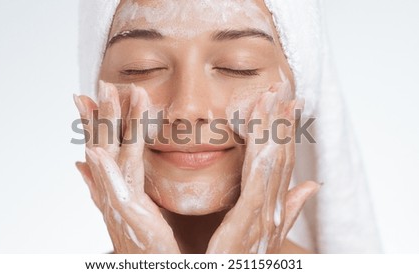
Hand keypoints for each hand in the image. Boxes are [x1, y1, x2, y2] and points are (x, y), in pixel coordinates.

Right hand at [74, 81, 179, 252]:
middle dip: (100, 113)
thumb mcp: (122, 203)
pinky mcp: (125, 214)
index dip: (92, 121)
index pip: (100, 146)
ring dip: (104, 128)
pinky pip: (113, 188)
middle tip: (102, 83)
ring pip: (108, 158)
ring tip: (104, 98)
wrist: (144, 262)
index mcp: (111, 184)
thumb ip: (101, 181)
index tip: (86, 94)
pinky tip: (92, 151)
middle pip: (102, 145)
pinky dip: (100, 171)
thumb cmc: (139, 236)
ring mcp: (114, 200)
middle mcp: (108, 189)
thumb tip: (81, 163)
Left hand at [207, 92, 319, 253]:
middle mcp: (272, 208)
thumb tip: (312, 186)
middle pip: (280, 156)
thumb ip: (289, 207)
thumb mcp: (265, 232)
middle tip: (282, 85)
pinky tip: (265, 134)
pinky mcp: (249, 223)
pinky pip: (258, 182)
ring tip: (273, 96)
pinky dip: (264, 156)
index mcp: (271, 207)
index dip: (286, 130)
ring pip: (272, 163)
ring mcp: (264, 215)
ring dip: (274, 128)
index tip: (287, 101)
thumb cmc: (239, 261)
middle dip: (282, 120)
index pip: (282, 161)